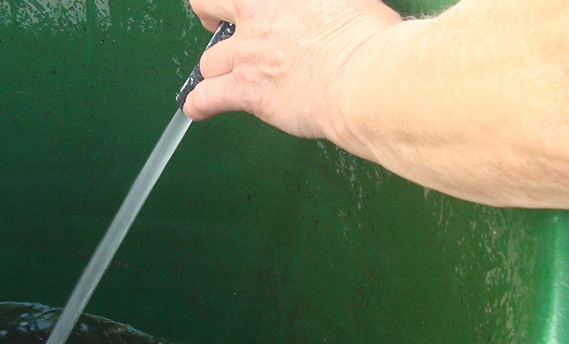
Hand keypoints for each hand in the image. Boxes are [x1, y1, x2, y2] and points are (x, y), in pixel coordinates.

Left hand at [185, 0, 401, 144]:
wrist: (364, 76)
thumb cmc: (370, 40)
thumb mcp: (351, 3)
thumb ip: (326, 8)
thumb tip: (332, 13)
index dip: (240, 3)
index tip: (245, 9)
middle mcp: (258, 12)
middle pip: (210, 3)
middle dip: (211, 16)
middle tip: (218, 27)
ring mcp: (247, 51)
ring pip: (209, 60)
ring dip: (214, 71)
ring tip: (219, 82)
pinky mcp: (244, 88)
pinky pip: (205, 97)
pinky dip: (199, 104)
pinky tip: (198, 108)